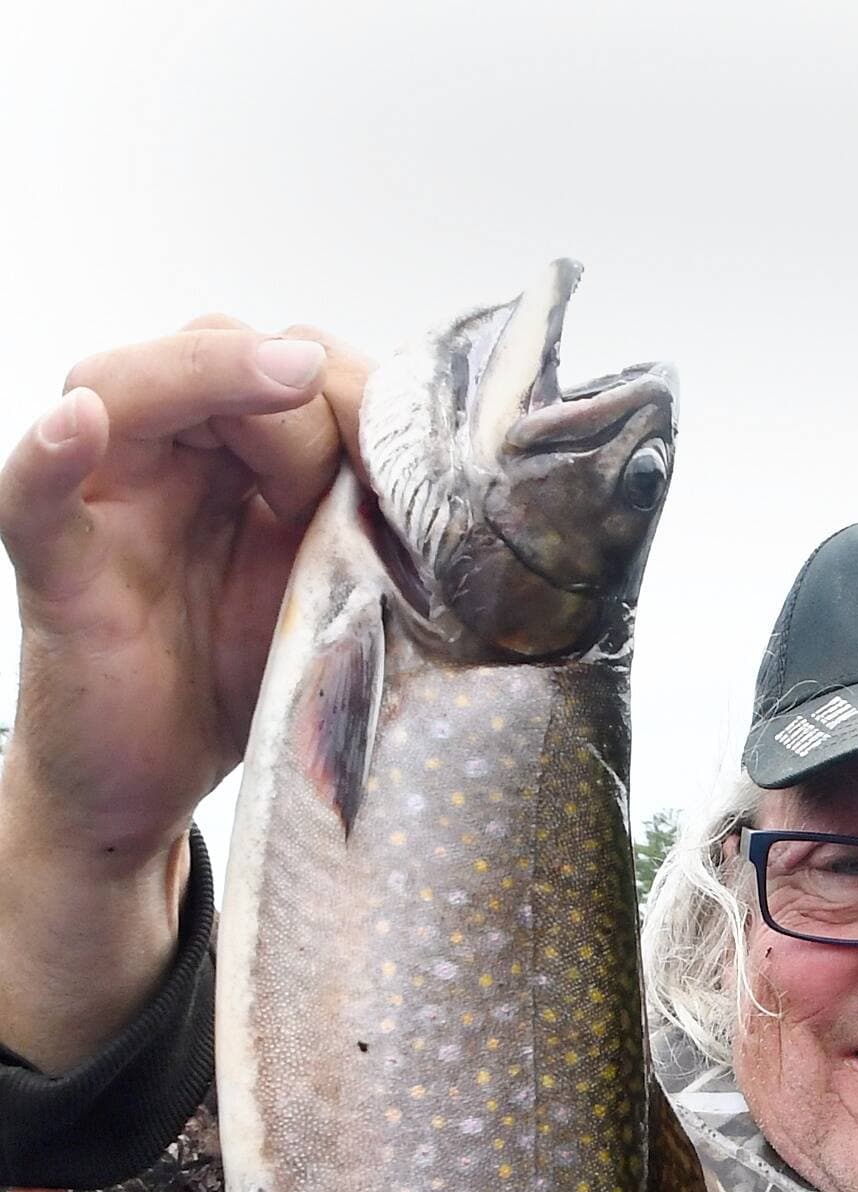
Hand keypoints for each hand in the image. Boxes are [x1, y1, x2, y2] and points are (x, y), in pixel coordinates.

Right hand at [0, 316, 372, 856]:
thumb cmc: (236, 684)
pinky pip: (36, 499)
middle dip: (290, 388)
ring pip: (120, 387)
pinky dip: (48, 456)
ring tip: (282, 377)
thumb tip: (433, 475)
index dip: (343, 389)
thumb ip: (362, 532)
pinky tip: (80, 424)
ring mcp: (104, 509)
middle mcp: (161, 464)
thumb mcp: (327, 601)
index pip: (275, 371)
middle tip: (354, 459)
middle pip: (206, 353)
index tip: (406, 453)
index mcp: (232, 464)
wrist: (152, 786)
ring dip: (204, 375)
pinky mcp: (60, 573)